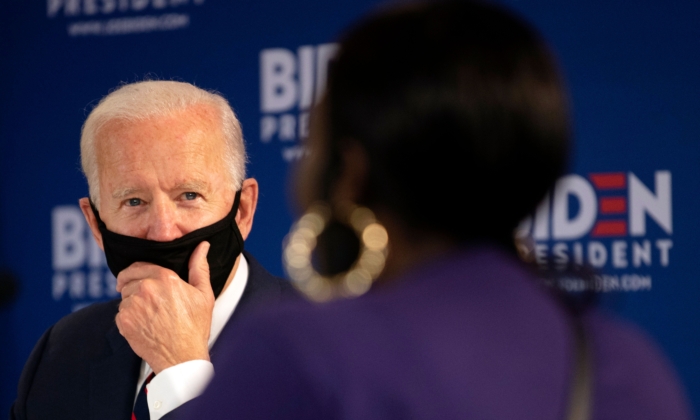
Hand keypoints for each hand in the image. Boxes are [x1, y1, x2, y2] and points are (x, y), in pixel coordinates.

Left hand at [115, 242, 214, 373]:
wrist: (182, 358)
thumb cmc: (195, 327)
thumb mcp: (204, 295)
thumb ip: (199, 267)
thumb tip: (203, 246)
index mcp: (165, 278)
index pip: (139, 265)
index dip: (138, 271)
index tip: (139, 277)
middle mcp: (145, 289)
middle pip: (127, 279)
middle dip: (132, 284)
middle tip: (142, 297)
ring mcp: (132, 306)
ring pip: (123, 296)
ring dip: (131, 302)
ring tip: (148, 314)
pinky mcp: (123, 322)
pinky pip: (119, 313)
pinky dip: (128, 317)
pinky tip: (143, 324)